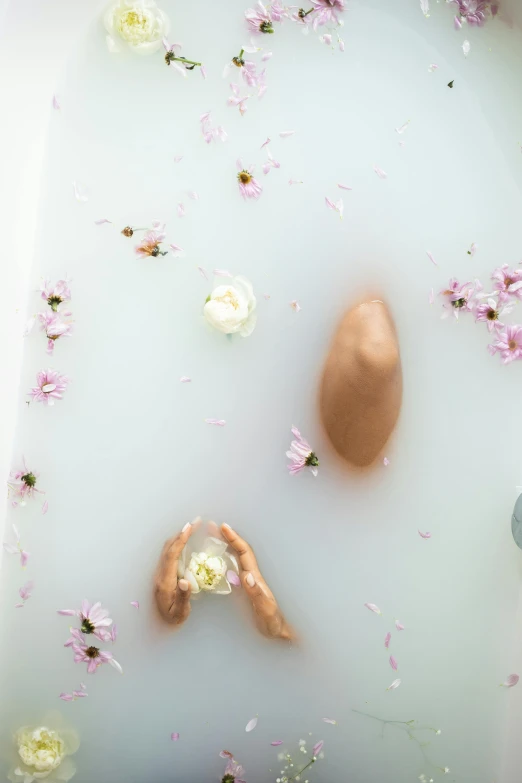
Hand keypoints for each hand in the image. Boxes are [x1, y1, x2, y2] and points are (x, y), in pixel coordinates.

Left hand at [154, 522, 193, 625]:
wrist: (160, 625)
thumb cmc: (173, 618)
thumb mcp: (181, 612)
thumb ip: (183, 597)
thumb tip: (185, 581)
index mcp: (165, 582)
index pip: (172, 555)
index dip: (180, 540)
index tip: (190, 527)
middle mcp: (160, 574)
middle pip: (168, 548)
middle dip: (181, 533)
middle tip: (196, 521)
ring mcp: (160, 573)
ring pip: (167, 549)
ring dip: (178, 536)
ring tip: (192, 527)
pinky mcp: (162, 574)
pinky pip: (169, 554)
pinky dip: (177, 543)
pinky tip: (184, 541)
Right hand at [221, 523, 295, 641]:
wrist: (278, 634)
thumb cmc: (274, 624)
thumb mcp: (266, 611)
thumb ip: (257, 594)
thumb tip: (247, 575)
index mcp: (256, 578)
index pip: (244, 553)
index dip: (234, 539)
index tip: (223, 527)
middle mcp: (252, 577)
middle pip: (239, 552)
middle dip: (227, 538)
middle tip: (212, 526)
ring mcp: (248, 583)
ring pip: (235, 559)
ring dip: (225, 547)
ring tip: (211, 538)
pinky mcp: (244, 590)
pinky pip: (233, 570)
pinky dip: (224, 560)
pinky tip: (215, 561)